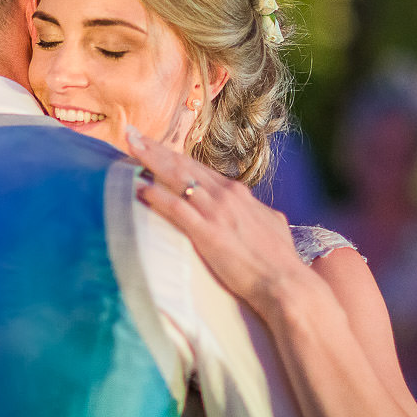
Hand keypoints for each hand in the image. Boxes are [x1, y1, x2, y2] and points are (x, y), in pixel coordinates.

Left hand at [127, 127, 305, 313]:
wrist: (286, 283)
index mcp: (238, 194)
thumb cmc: (280, 261)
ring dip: (150, 161)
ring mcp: (216, 212)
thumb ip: (256, 214)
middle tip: (132, 133)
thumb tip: (255, 212)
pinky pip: (176, 208)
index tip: (156, 147)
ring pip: (177, 177)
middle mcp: (225, 196)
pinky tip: (138, 187)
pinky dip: (156, 196)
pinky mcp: (208, 233)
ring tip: (129, 147)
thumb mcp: (271, 225)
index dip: (175, 157)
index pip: (200, 169)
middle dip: (155, 148)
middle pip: (183, 165)